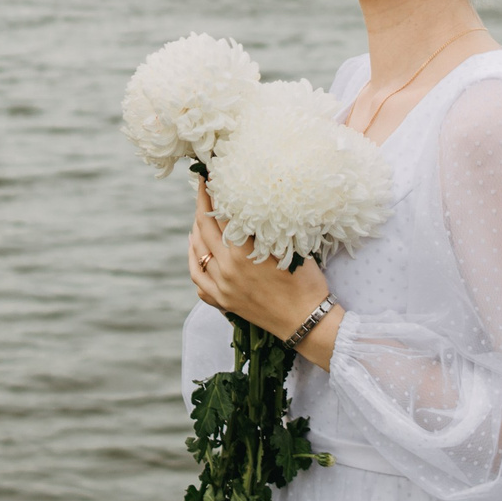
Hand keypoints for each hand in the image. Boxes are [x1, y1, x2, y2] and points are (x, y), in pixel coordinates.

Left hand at [187, 179, 344, 370]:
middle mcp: (227, 269)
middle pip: (205, 230)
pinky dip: (194, 261)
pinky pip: (198, 280)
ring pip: (198, 253)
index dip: (216, 194)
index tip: (213, 178)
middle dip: (202, 205)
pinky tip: (195, 250)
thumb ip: (268, 229)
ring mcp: (222, 287)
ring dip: (196, 231)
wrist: (307, 322)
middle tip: (203, 188)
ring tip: (199, 216)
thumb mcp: (290, 249)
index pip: (222, 215)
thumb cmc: (306, 284)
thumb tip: (257, 205)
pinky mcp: (223, 302)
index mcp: (243, 254)